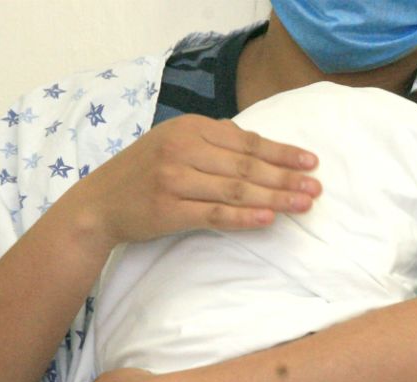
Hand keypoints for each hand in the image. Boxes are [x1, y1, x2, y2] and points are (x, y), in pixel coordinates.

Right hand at [64, 114, 321, 246]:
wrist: (99, 203)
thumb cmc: (145, 171)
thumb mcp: (175, 141)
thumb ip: (214, 140)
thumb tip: (261, 144)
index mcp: (190, 128)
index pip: (247, 141)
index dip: (282, 152)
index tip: (311, 162)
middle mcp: (182, 149)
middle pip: (246, 165)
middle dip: (286, 177)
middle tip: (316, 188)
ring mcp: (175, 180)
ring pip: (236, 189)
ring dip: (275, 197)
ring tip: (304, 204)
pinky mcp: (169, 210)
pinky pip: (216, 214)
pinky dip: (244, 216)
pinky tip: (269, 218)